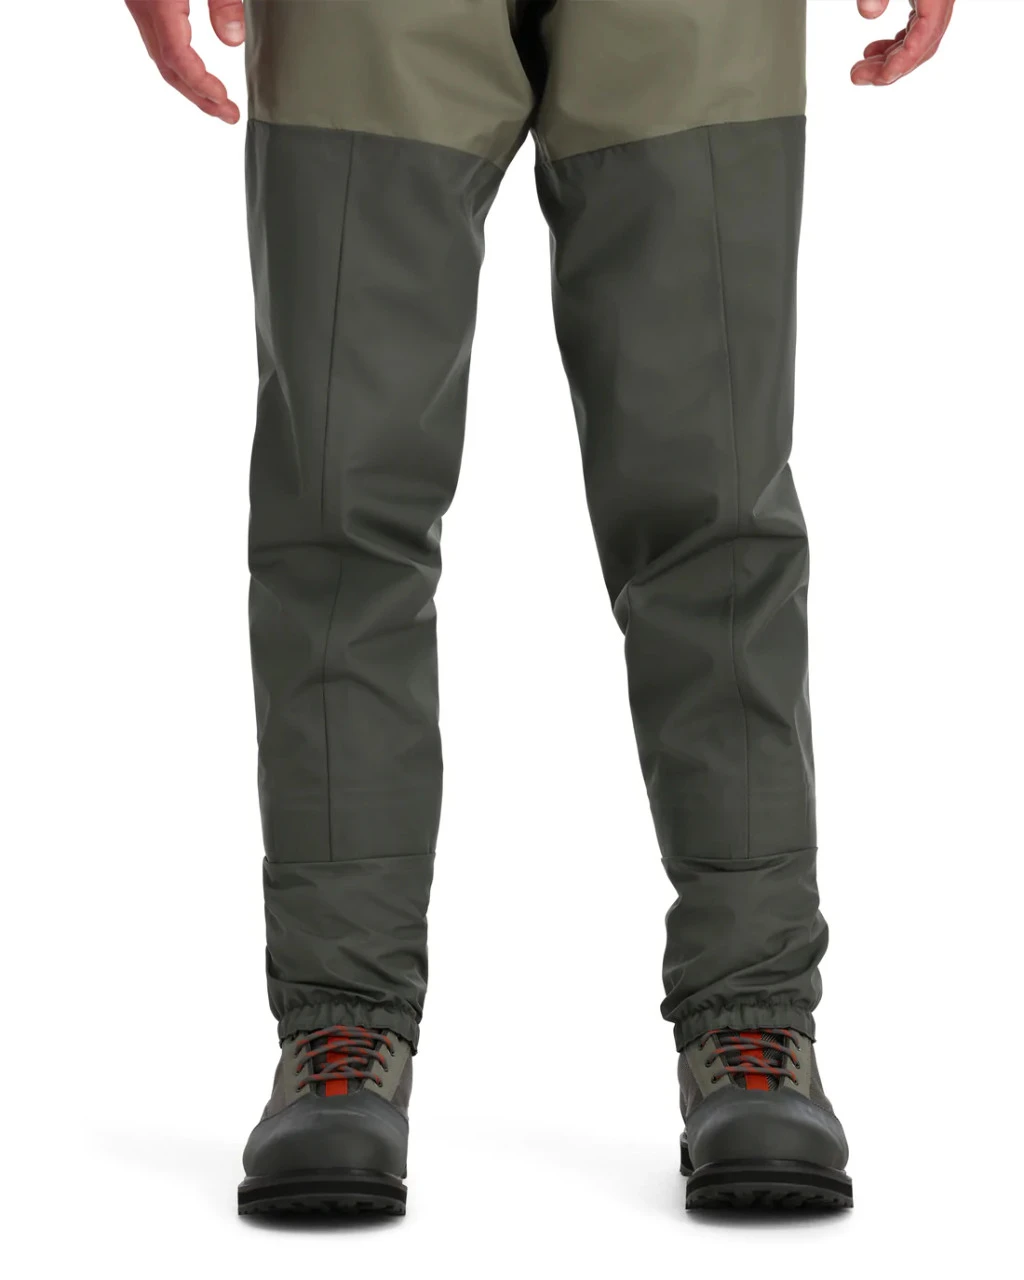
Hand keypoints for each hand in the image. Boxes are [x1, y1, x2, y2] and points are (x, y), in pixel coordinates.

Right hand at [126, 1, 244, 122]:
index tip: (223, 100)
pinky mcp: (140, 2)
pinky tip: (195, 73)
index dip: (200, 84)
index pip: (176, 56)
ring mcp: (137, 6)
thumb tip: (234, 40)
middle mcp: (142, 7)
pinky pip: (157, 42)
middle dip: (199, 96)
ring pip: (159, 57)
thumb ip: (222, 1)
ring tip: (216, 102)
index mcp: (158, 2)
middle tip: (228, 115)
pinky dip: (178, 65)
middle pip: (167, 66)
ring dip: (188, 84)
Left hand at [852, 0, 955, 85]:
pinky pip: (916, 28)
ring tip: (861, 68)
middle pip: (924, 43)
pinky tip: (874, 52)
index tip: (880, 78)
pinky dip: (896, 44)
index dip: (904, 60)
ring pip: (919, 38)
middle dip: (892, 66)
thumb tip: (869, 13)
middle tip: (858, 76)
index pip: (928, 33)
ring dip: (890, 58)